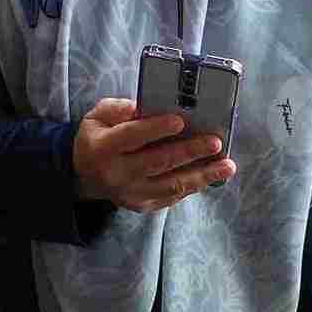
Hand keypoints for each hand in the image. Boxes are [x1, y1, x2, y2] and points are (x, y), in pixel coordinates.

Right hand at [72, 98, 231, 212]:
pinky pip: (173, 195)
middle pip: (158, 162)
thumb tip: (144, 107)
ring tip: (226, 165)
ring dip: (203, 175)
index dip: (156, 129)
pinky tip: (213, 175)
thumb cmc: (97, 138)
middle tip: (215, 142)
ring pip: (172, 184)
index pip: (132, 137)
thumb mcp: (97, 116)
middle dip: (189, 151)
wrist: (84, 177)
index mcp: (104, 148)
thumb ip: (118, 109)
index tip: (180, 121)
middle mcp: (117, 174)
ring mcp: (131, 193)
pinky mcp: (143, 205)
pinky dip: (195, 185)